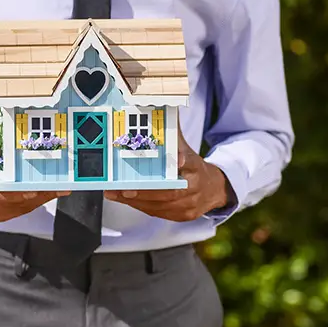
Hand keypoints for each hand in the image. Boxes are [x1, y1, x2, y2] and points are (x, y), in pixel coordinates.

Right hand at [0, 135, 70, 222]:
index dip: (16, 194)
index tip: (34, 189)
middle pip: (14, 203)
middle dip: (37, 194)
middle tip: (57, 186)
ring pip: (22, 207)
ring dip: (41, 198)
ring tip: (59, 188)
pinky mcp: (3, 215)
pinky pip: (23, 209)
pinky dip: (38, 200)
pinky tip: (51, 191)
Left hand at [104, 128, 235, 221]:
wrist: (212, 189)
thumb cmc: (193, 166)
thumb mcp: (187, 149)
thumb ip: (172, 135)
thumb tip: (159, 109)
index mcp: (197, 169)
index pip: (190, 165)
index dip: (180, 162)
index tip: (172, 161)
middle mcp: (195, 189)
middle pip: (170, 193)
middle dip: (145, 192)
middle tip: (124, 189)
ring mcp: (189, 206)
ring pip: (160, 206)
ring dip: (135, 201)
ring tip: (115, 193)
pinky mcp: (181, 216)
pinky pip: (157, 212)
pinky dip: (139, 205)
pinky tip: (124, 199)